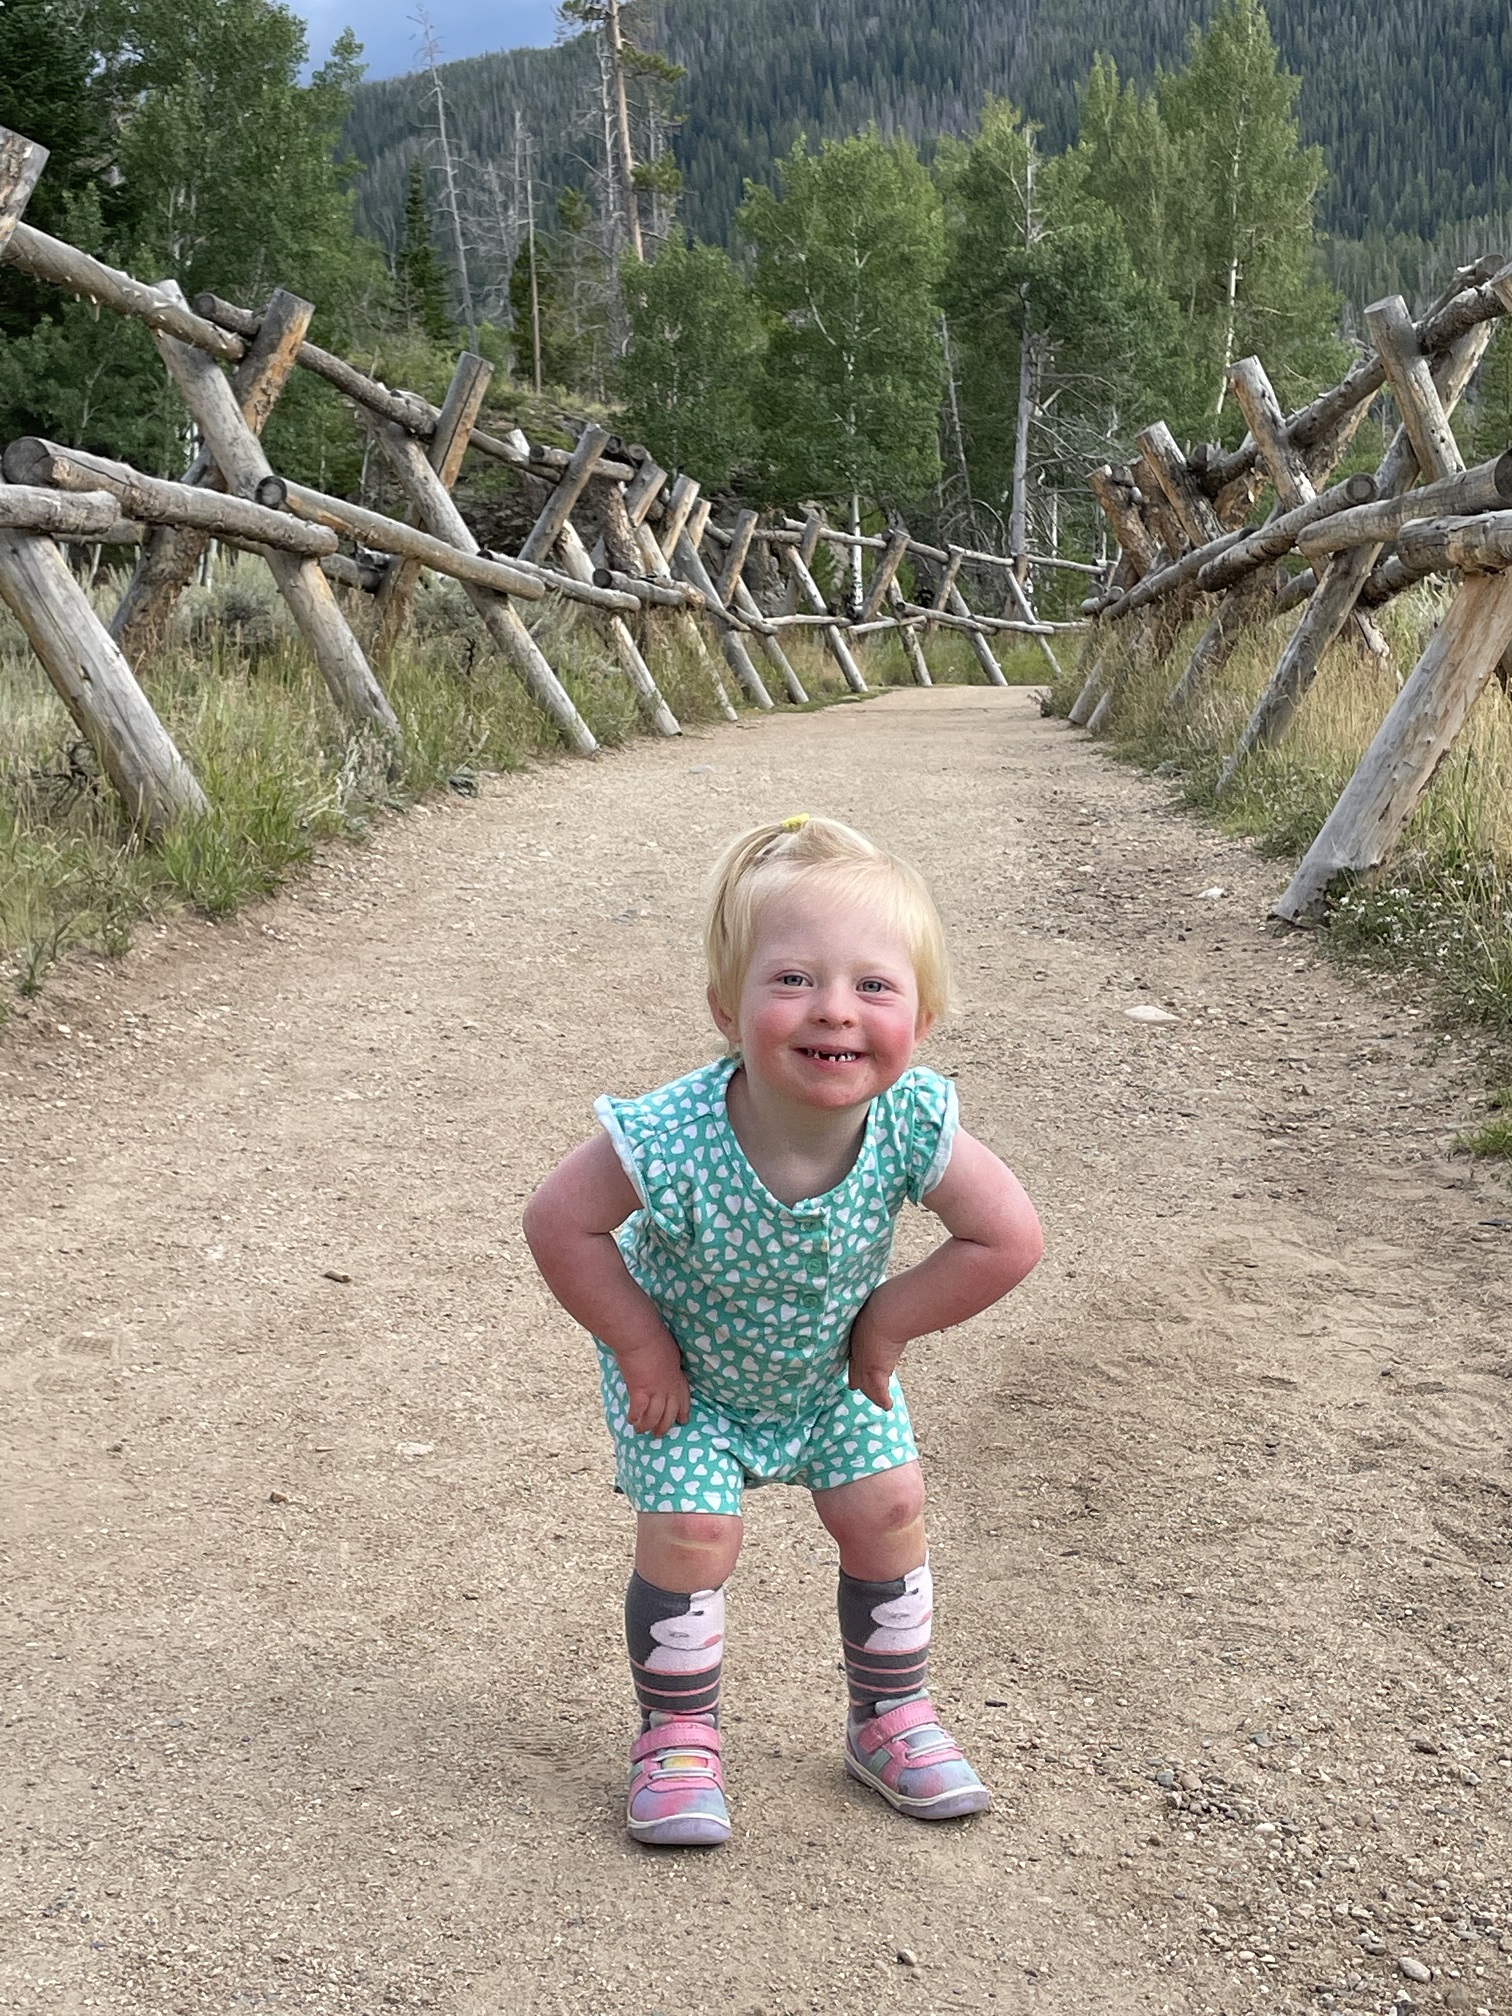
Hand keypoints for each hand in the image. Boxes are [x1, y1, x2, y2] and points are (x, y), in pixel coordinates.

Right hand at [616, 1336, 690, 1437]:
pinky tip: (630, 1420)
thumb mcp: (671, 1352)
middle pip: (669, 1413)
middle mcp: (668, 1388)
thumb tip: (663, 1368)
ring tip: (642, 1431)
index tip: (683, 1420)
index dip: (683, 1411)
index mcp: (677, 1377)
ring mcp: (654, 1392)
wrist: (642, 1338)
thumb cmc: (656, 1337)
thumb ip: (668, 1365)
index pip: (683, 1398)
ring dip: (648, 1426)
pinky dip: (634, 1417)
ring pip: (654, 1417)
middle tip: (660, 1434)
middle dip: (665, 1425)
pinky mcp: (639, 1392)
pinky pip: (638, 1411)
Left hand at [847, 1297, 907, 1411]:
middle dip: (855, 1378)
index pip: (854, 1352)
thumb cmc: (886, 1301)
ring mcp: (865, 1363)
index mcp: (857, 1335)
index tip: (852, 1361)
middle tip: (853, 1385)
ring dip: (871, 1391)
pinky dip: (882, 1399)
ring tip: (876, 1399)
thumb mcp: (877, 1302)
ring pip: (866, 1383)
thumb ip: (879, 1302)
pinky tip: (887, 1406)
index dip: (854, 1359)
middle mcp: (858, 1351)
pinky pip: (878, 1391)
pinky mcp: (876, 1372)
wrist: (888, 1312)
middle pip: (855, 1370)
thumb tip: (885, 1286)